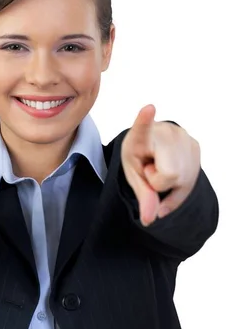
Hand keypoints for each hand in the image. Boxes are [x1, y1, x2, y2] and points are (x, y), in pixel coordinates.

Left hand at [121, 104, 200, 225]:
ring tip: (160, 169)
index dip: (145, 120)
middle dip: (158, 183)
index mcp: (142, 136)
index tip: (148, 109)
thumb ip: (142, 196)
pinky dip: (179, 187)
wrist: (152, 145)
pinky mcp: (196, 146)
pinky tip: (172, 175)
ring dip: (170, 185)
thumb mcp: (133, 177)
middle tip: (150, 170)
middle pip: (169, 175)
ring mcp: (185, 138)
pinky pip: (190, 180)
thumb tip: (150, 219)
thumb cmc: (139, 157)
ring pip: (182, 180)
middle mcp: (167, 133)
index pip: (143, 128)